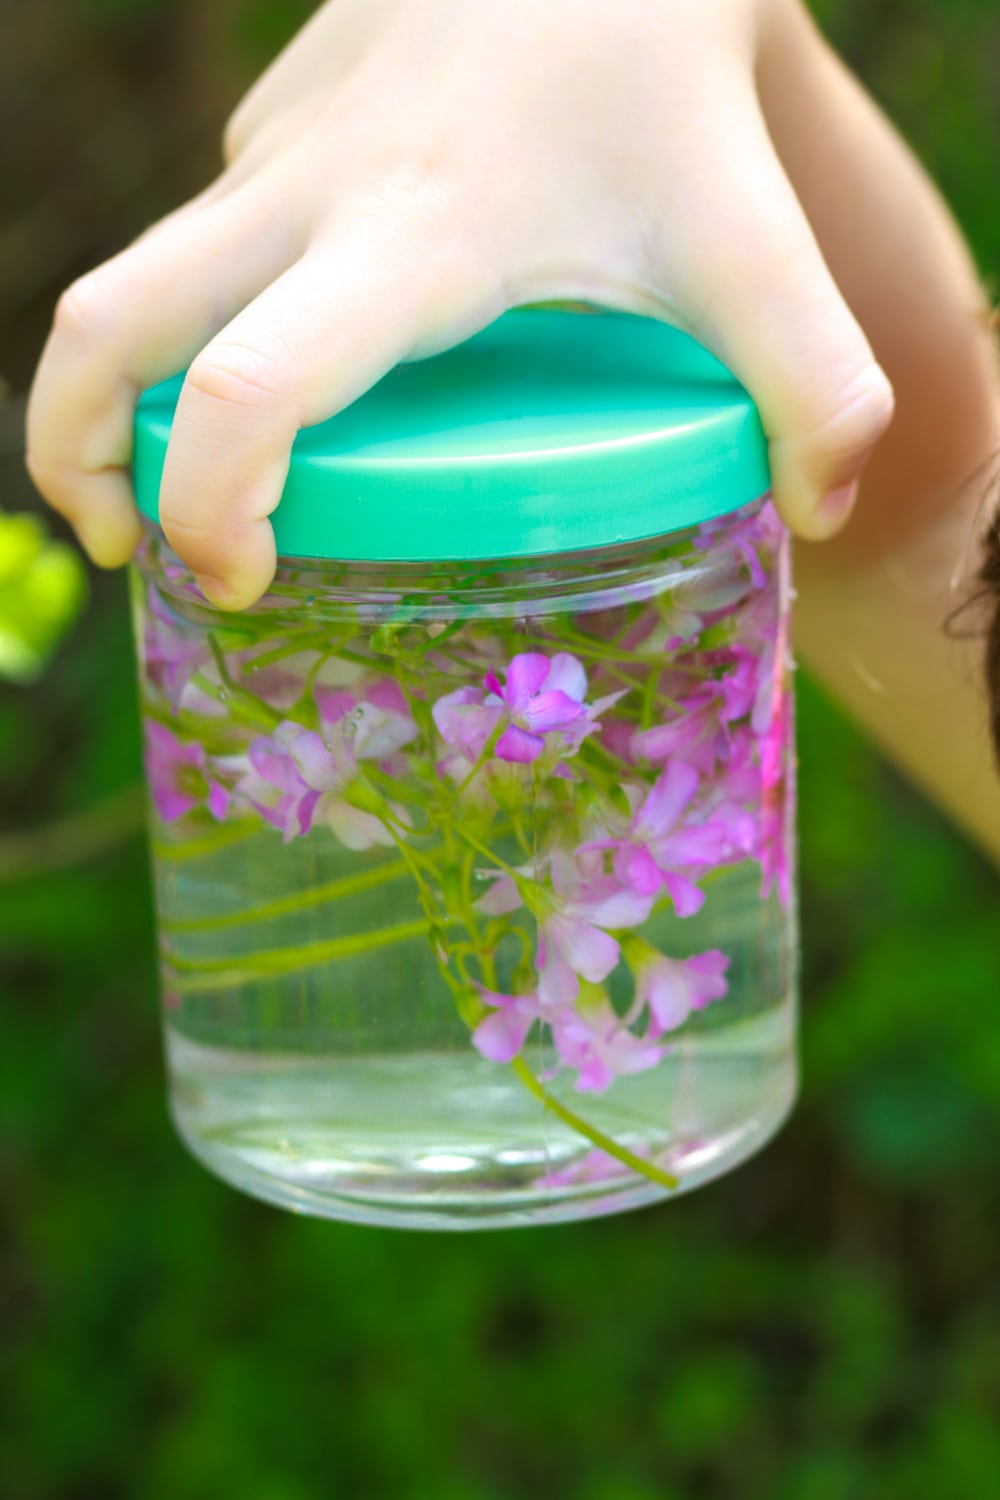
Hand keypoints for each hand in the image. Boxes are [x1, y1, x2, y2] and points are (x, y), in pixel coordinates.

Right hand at [26, 0, 893, 608]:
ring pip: (133, 281)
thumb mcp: (749, 235)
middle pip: (106, 328)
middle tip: (125, 549)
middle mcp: (303, 195)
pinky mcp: (273, 130)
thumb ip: (812, 378)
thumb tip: (819, 512)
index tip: (235, 581)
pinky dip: (196, 327)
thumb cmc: (664, 77)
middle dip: (75, 453)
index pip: (247, 387)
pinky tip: (283, 366)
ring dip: (113, 394)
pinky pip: (205, 245)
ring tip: (183, 483)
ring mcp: (272, 153)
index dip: (208, 505)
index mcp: (402, 240)